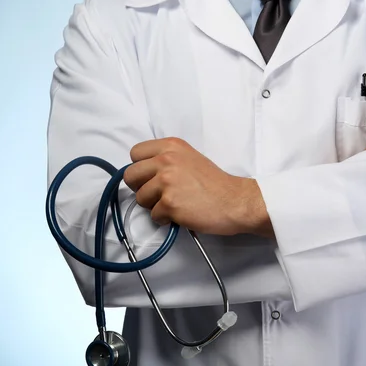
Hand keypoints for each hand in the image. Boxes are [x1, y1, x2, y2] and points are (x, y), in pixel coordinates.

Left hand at [123, 137, 269, 235]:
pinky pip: (154, 215)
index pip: (135, 153)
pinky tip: (181, 214)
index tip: (151, 177)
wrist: (235, 201)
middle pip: (130, 176)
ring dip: (154, 206)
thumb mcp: (190, 158)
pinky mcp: (170, 203)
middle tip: (158, 194)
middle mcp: (166, 160)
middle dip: (141, 188)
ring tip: (174, 204)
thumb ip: (166, 160)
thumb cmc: (215, 184)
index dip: (141, 168)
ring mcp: (167, 181)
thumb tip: (143, 174)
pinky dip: (165, 219)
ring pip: (140, 198)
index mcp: (171, 146)